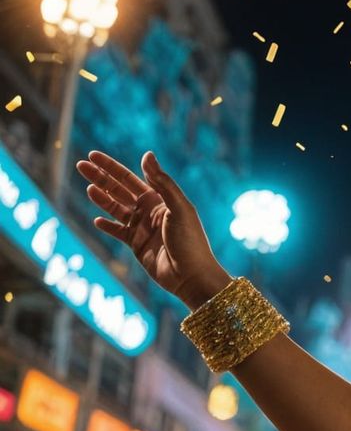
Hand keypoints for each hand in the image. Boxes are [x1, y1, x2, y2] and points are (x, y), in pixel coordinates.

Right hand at [77, 151, 229, 308]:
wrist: (190, 275)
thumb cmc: (190, 241)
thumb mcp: (179, 208)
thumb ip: (163, 182)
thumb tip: (147, 154)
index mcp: (161, 199)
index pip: (130, 178)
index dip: (111, 166)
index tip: (93, 155)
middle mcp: (150, 211)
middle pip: (119, 190)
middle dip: (100, 177)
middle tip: (80, 165)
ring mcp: (142, 228)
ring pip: (115, 209)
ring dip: (101, 198)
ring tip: (88, 188)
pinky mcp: (136, 245)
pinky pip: (117, 232)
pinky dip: (107, 226)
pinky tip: (96, 220)